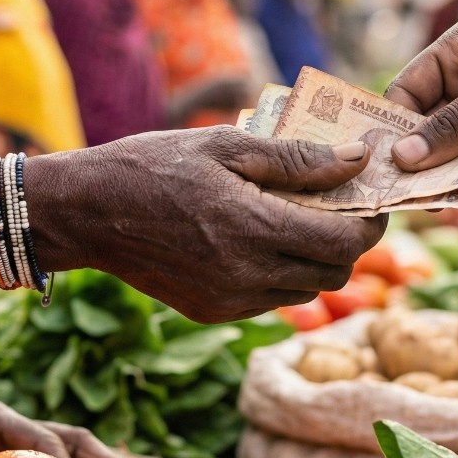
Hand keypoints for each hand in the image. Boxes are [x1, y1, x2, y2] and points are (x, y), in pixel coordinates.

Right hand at [43, 127, 387, 322]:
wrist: (86, 213)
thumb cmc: (154, 165)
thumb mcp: (226, 145)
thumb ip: (297, 158)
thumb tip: (358, 159)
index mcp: (252, 228)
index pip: (345, 242)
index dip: (370, 222)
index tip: (371, 198)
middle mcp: (245, 274)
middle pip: (334, 272)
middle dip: (347, 241)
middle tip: (338, 206)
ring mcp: (228, 300)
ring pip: (306, 291)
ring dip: (314, 260)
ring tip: (295, 220)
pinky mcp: (212, 312)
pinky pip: (270, 300)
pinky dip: (280, 274)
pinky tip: (257, 241)